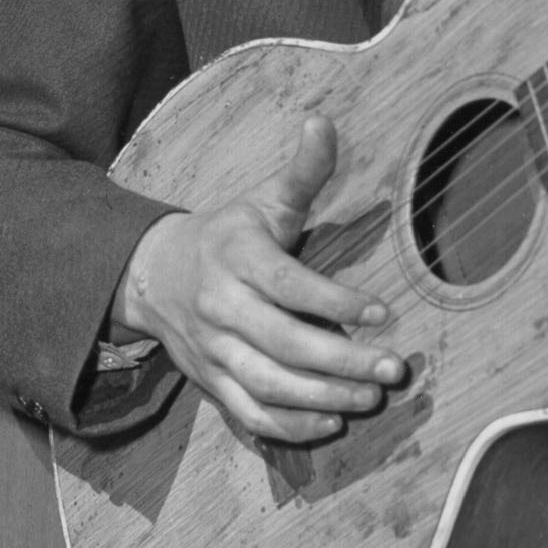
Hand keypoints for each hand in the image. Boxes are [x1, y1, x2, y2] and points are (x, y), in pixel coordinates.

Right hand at [112, 115, 404, 444]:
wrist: (154, 275)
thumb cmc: (228, 236)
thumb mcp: (263, 200)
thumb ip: (302, 171)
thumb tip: (323, 122)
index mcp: (238, 258)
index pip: (289, 285)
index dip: (335, 301)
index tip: (384, 312)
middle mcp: (223, 308)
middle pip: (283, 343)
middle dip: (341, 361)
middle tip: (392, 369)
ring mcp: (214, 351)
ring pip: (267, 384)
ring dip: (322, 397)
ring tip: (371, 397)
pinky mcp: (211, 382)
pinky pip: (248, 413)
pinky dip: (289, 426)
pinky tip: (332, 423)